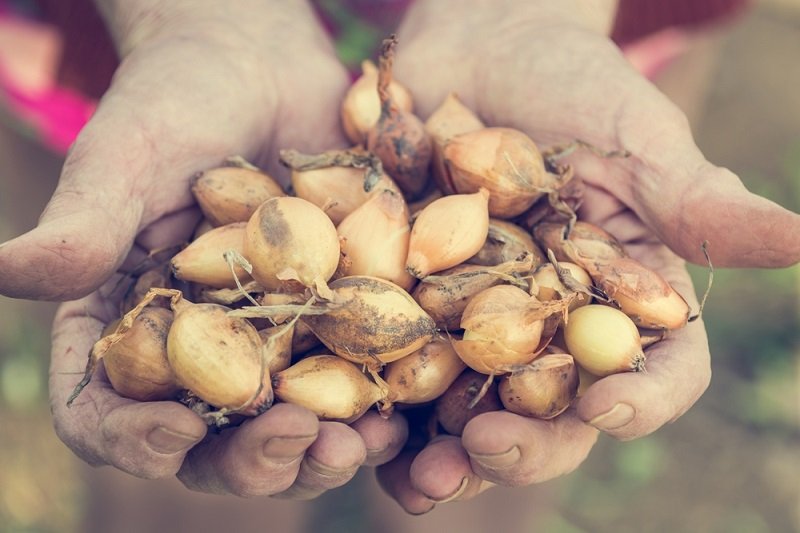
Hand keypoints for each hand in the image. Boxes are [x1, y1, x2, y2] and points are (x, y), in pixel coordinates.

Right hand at [1, 0, 406, 497]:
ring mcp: (270, 340)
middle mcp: (199, 349)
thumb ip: (85, 222)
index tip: (177, 433)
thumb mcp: (126, 155)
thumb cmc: (175, 99)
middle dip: (253, 458)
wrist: (262, 64)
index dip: (131, 439)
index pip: (105, 410)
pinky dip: (376, 403)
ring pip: (288, 426)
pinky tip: (403, 407)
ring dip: (322, 450)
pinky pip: (353, 378)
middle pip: (210, 441)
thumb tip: (8, 271)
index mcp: (128, 325)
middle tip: (299, 444)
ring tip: (359, 442)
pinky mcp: (331, 318)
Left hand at [377, 0, 799, 512]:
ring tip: (418, 481)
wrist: (471, 48)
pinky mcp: (407, 308)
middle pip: (556, 411)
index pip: (658, 366)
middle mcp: (553, 326)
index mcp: (624, 296)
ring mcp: (476, 323)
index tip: (614, 408)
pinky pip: (396, 373)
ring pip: (474, 413)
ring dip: (447, 458)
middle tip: (489, 453)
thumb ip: (691, 195)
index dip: (645, 398)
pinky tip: (357, 434)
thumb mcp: (631, 131)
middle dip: (529, 444)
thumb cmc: (566, 81)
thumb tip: (798, 237)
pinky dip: (380, 411)